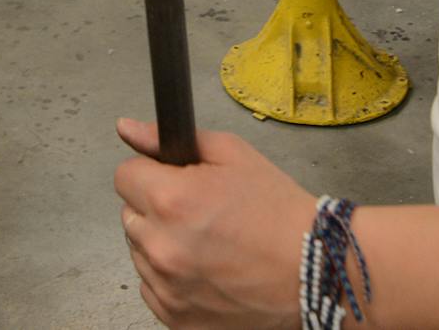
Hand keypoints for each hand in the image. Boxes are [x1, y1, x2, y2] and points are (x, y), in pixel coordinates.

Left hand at [114, 118, 310, 328]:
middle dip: (156, 208)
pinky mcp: (176, 319)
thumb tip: (127, 128)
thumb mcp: (232, 154)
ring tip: (207, 241)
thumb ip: (170, 140)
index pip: (124, 176)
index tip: (172, 180)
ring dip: (162, 243)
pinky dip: (171, 278)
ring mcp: (167, 288)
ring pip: (140, 252)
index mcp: (171, 200)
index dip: (149, 173)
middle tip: (198, 211)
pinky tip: (205, 268)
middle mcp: (161, 247)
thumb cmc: (278, 211)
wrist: (314, 268)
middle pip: (130, 215)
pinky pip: (152, 288)